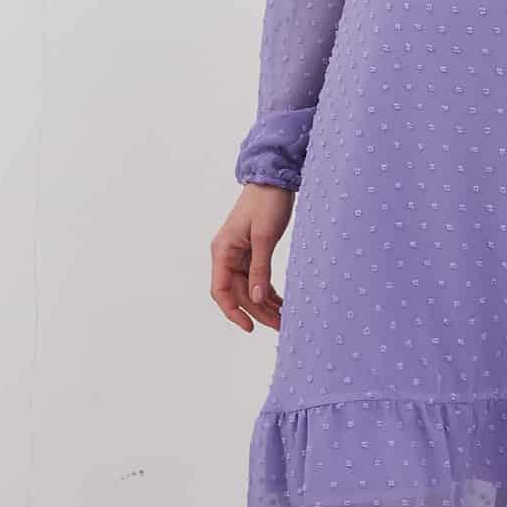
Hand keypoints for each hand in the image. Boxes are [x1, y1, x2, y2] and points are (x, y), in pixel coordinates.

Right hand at [212, 183, 293, 331]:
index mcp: (223, 251)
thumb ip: (260, 269)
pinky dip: (268, 292)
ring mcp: (239, 254)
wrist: (273, 179)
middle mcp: (227, 255)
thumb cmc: (267, 203)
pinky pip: (257, 278)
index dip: (233, 312)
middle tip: (281, 326)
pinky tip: (282, 304)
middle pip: (238, 293)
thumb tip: (257, 299)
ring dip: (265, 305)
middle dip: (258, 312)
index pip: (221, 291)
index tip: (250, 328)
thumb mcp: (264, 237)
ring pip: (249, 288)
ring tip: (284, 320)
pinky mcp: (252, 252)